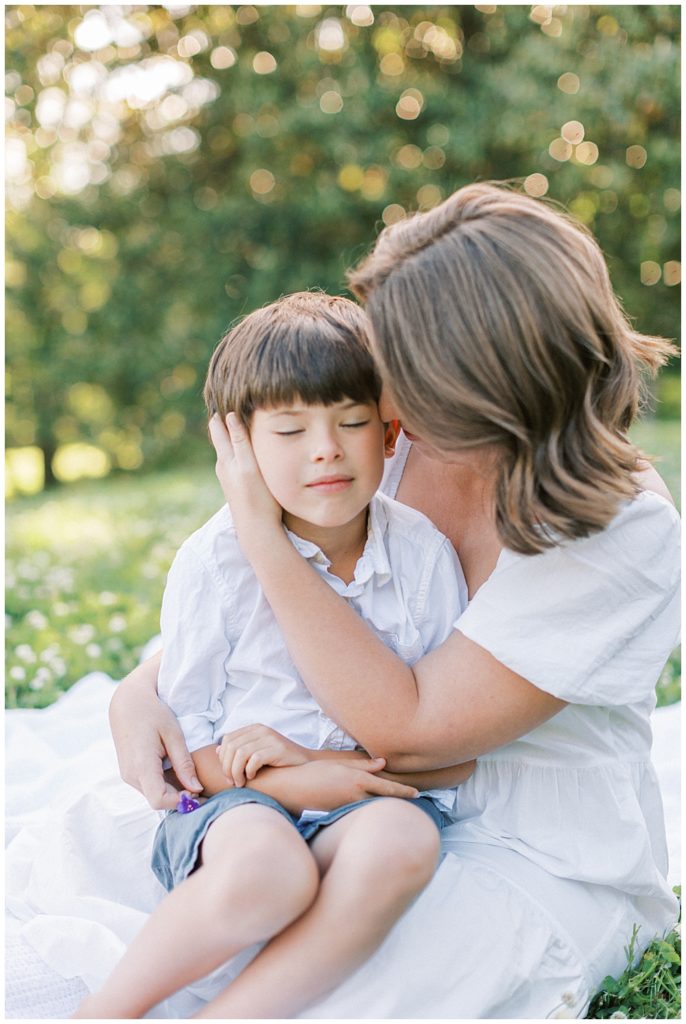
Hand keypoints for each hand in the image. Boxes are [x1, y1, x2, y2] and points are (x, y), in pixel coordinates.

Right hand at [109, 654, 201, 810]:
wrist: (128, 702)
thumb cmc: (153, 713)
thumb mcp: (173, 734)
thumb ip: (184, 763)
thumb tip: (196, 789)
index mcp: (142, 766)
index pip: (159, 801)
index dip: (180, 801)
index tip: (197, 790)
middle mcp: (131, 776)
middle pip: (159, 800)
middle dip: (180, 797)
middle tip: (201, 784)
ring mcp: (128, 776)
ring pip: (154, 794)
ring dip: (173, 790)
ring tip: (190, 774)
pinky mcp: (129, 773)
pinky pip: (150, 786)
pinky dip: (165, 783)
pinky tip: (176, 769)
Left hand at [208, 413, 281, 544]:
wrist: (257, 530)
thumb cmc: (258, 498)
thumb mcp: (249, 466)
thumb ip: (240, 441)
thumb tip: (228, 415)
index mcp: (226, 459)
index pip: (219, 428)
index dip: (220, 412)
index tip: (223, 393)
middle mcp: (224, 467)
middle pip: (221, 438)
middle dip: (223, 422)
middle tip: (226, 401)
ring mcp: (230, 478)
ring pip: (227, 450)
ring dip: (230, 436)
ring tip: (235, 420)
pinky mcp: (237, 487)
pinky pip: (234, 461)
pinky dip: (237, 450)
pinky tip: (244, 451)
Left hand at [217, 724, 311, 785]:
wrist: (306, 764)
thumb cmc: (279, 762)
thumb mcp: (257, 753)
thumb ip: (239, 750)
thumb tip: (217, 750)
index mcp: (254, 729)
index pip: (228, 739)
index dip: (222, 758)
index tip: (228, 775)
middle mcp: (261, 730)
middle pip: (231, 747)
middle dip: (227, 767)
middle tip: (233, 782)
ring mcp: (269, 738)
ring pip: (240, 753)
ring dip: (236, 771)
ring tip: (240, 782)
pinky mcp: (277, 748)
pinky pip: (254, 759)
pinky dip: (249, 771)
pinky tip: (252, 777)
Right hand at [253, 758, 419, 814]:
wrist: (291, 789)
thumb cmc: (313, 772)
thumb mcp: (339, 764)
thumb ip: (363, 765)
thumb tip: (383, 762)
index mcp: (358, 780)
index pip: (388, 787)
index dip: (404, 791)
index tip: (417, 793)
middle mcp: (356, 795)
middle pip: (384, 800)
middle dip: (398, 799)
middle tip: (414, 799)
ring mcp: (348, 807)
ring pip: (372, 807)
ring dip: (383, 805)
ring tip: (397, 804)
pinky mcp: (340, 814)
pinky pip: (359, 812)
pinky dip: (368, 809)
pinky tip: (372, 809)